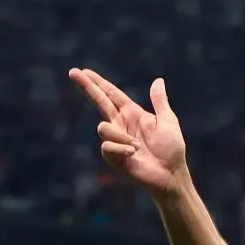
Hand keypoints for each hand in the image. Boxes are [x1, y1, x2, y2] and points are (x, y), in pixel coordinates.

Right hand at [69, 68, 186, 193]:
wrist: (171, 174)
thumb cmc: (172, 149)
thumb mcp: (168, 121)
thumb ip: (160, 101)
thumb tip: (158, 80)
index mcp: (132, 114)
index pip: (112, 95)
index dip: (98, 83)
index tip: (84, 71)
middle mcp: (121, 124)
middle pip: (99, 102)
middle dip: (87, 87)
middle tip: (73, 72)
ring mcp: (116, 140)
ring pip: (103, 128)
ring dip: (121, 136)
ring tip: (138, 146)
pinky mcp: (113, 157)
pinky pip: (107, 146)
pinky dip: (121, 148)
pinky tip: (133, 153)